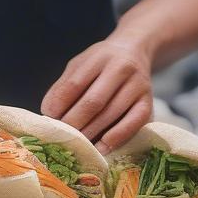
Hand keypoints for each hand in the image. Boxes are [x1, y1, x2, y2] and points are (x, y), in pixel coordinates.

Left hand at [40, 37, 153, 154]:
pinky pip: (133, 123)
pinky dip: (116, 138)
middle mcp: (121, 68)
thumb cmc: (101, 63)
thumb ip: (64, 85)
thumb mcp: (80, 64)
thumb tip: (49, 112)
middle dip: (74, 122)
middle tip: (62, 136)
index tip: (49, 117)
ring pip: (111, 114)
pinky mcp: (148, 102)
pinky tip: (102, 147)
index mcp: (99, 57)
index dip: (60, 103)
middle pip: (93, 102)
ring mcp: (137, 85)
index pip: (75, 83)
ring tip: (77, 144)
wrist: (135, 51)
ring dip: (91, 133)